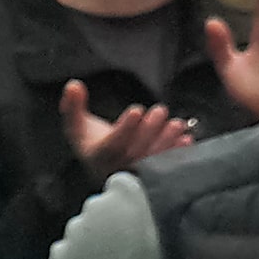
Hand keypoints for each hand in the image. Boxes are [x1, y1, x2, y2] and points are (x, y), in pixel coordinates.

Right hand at [59, 79, 192, 182]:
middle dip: (149, 130)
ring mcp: (136, 172)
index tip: (136, 110)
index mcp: (98, 155)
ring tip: (177, 124)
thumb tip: (73, 84)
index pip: (111, 144)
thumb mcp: (77, 125)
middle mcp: (117, 166)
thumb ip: (73, 106)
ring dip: (166, 141)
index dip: (124, 128)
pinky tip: (185, 139)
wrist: (104, 168)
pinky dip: (177, 152)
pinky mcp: (151, 174)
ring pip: (152, 159)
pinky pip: (166, 166)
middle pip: (134, 151)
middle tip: (160, 109)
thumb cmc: (93, 143)